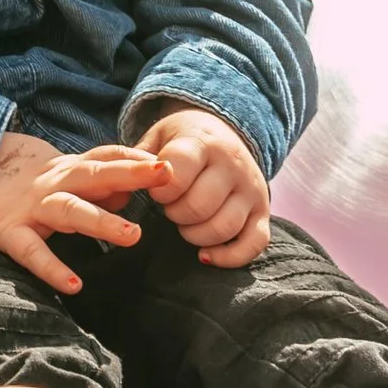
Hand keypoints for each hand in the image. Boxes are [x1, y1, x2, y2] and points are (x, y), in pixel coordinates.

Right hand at [0, 132, 166, 297]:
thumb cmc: (28, 184)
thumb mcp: (62, 176)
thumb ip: (98, 184)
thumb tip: (132, 193)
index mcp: (68, 169)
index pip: (105, 156)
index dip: (136, 158)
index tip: (170, 165)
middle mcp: (53, 184)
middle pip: (95, 174)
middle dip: (130, 174)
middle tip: (166, 177)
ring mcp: (32, 208)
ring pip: (69, 210)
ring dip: (101, 221)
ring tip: (132, 236)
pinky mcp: (10, 233)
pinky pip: (32, 253)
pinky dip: (52, 269)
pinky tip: (73, 286)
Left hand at [135, 107, 270, 266]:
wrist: (223, 130)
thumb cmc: (181, 140)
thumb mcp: (157, 136)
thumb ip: (138, 158)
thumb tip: (123, 184)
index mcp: (202, 142)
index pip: (178, 173)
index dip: (160, 190)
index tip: (155, 191)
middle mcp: (232, 165)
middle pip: (199, 206)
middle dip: (175, 214)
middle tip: (169, 207)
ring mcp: (251, 190)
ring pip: (224, 227)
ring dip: (195, 234)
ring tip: (185, 223)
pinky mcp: (263, 212)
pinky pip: (254, 244)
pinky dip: (228, 257)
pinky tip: (204, 254)